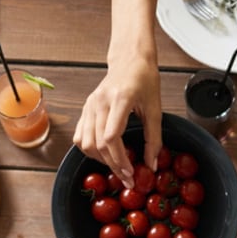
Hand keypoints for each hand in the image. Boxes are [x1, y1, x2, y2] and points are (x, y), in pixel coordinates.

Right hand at [73, 48, 162, 187]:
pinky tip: (104, 155)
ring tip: (116, 167)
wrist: (130, 59)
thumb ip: (154, 138)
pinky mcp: (85, 108)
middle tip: (127, 178)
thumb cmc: (145, 79)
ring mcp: (90, 105)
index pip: (111, 136)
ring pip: (85, 142)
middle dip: (113, 165)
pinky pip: (80, 136)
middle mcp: (100, 102)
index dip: (120, 159)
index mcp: (120, 99)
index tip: (131, 172)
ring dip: (100, 160)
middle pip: (98, 144)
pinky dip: (90, 150)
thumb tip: (152, 165)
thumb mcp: (156, 108)